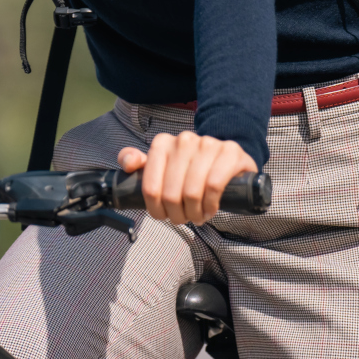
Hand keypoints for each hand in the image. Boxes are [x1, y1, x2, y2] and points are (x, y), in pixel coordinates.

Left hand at [118, 131, 256, 224]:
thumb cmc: (191, 169)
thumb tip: (129, 163)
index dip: (156, 210)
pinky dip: (211, 204)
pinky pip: (214, 186)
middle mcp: (183, 140)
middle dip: (177, 214)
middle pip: (171, 194)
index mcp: (162, 143)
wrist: (227, 162)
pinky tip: (211, 208)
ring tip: (198, 215)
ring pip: (192, 192)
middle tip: (185, 218)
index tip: (164, 216)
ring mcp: (207, 144)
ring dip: (195, 212)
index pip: (150, 188)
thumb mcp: (162, 167)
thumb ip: (138, 164)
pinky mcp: (230, 152)